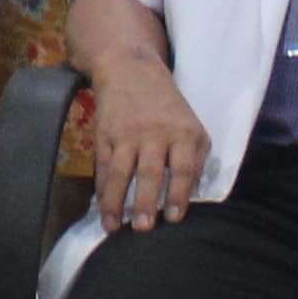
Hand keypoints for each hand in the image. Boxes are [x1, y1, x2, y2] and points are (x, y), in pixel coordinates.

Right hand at [83, 59, 209, 232]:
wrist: (130, 69)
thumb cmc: (167, 107)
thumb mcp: (191, 125)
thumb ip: (195, 158)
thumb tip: (188, 196)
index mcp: (182, 132)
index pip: (182, 168)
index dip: (178, 195)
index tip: (174, 218)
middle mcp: (154, 133)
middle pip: (150, 172)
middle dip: (145, 202)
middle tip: (144, 229)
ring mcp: (126, 134)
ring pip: (119, 172)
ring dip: (115, 202)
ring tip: (113, 227)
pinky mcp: (104, 134)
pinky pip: (102, 166)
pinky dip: (102, 190)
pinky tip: (103, 209)